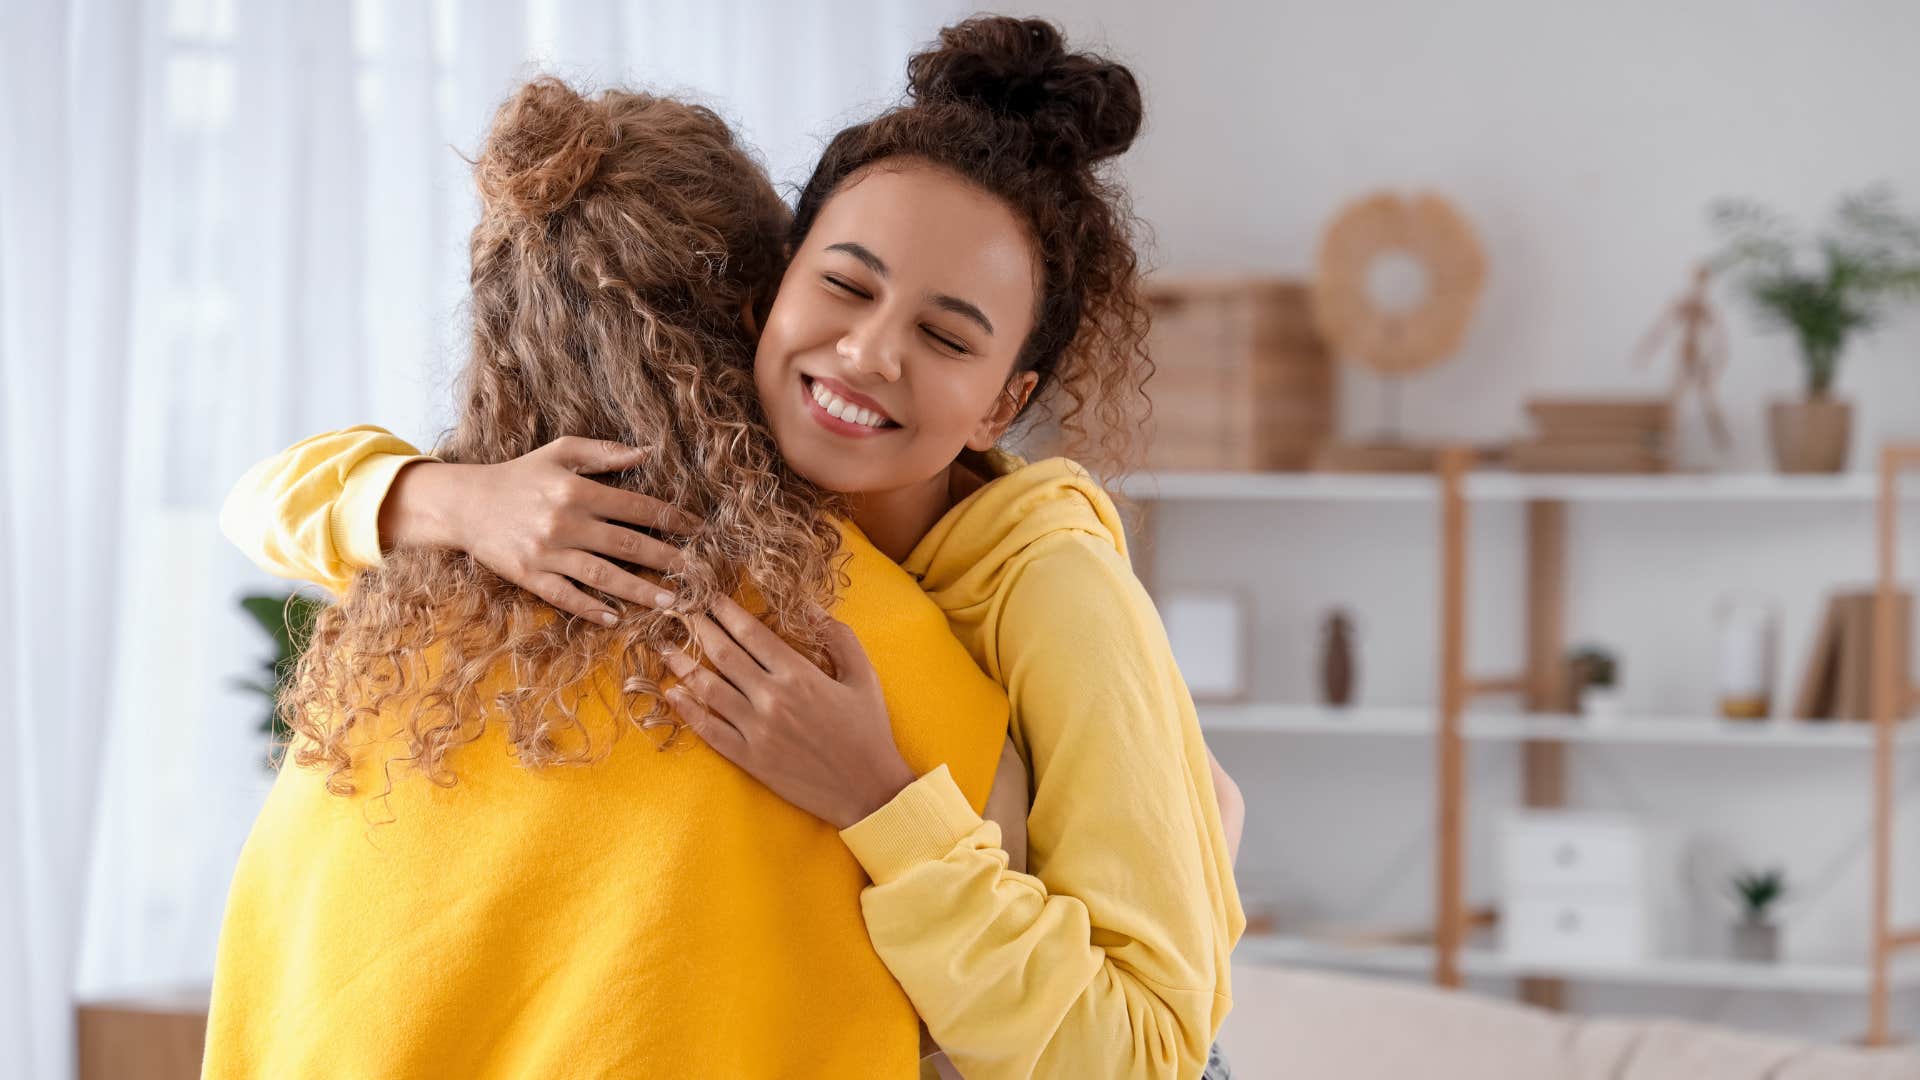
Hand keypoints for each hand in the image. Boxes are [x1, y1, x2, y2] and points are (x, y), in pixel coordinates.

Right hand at [381, 436, 701, 624]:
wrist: (465, 503)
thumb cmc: (519, 475)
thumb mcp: (559, 452)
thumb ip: (604, 452)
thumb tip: (648, 452)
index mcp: (577, 490)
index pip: (637, 507)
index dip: (671, 518)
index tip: (698, 530)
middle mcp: (565, 522)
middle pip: (628, 544)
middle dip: (668, 559)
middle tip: (699, 573)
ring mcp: (547, 552)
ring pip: (603, 575)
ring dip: (640, 590)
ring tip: (672, 602)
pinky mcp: (529, 576)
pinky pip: (566, 596)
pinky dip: (591, 608)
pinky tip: (616, 618)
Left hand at [657, 596, 918, 829]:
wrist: (868, 790)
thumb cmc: (869, 730)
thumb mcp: (863, 675)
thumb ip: (837, 636)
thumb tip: (809, 607)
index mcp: (798, 674)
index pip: (750, 633)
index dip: (724, 610)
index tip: (707, 596)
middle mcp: (771, 698)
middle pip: (722, 653)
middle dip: (697, 627)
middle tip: (677, 610)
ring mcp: (756, 730)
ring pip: (708, 688)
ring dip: (682, 664)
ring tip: (663, 646)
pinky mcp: (749, 758)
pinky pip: (709, 729)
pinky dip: (687, 709)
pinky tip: (672, 694)